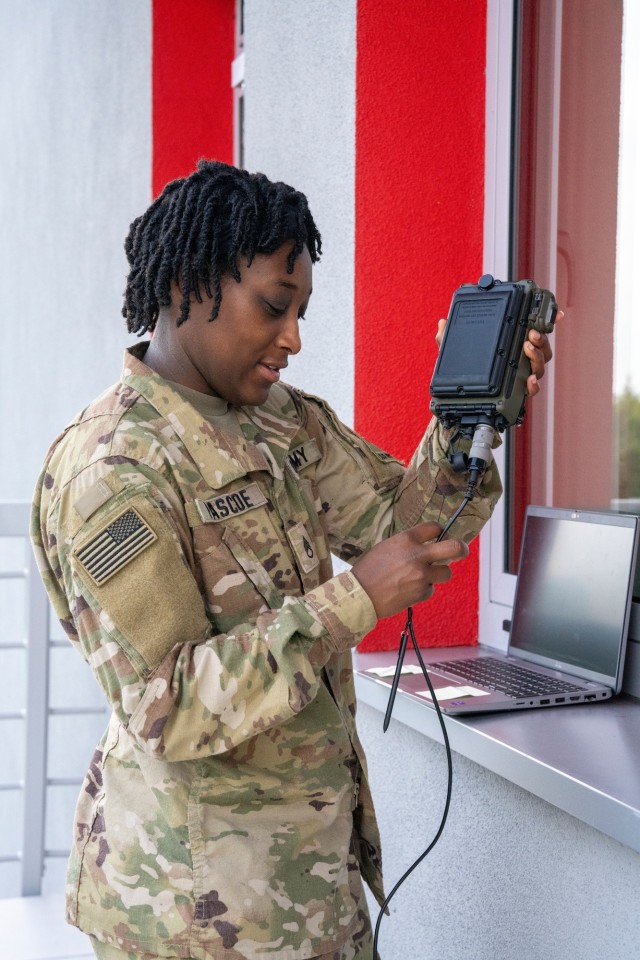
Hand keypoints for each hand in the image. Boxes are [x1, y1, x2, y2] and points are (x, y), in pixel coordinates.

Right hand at [351, 521, 468, 619]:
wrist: (359, 594)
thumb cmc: (368, 570)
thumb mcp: (386, 547)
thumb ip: (407, 545)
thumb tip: (425, 546)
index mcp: (406, 539)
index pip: (434, 527)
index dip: (440, 531)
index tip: (441, 535)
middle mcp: (417, 555)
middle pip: (453, 548)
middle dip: (461, 548)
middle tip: (461, 550)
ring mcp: (422, 575)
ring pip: (446, 572)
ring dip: (438, 574)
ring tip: (424, 577)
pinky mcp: (421, 592)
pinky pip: (430, 589)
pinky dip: (423, 590)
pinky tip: (408, 590)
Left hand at [435, 311, 561, 396]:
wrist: (461, 405)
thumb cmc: (463, 376)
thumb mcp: (453, 353)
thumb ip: (448, 338)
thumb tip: (442, 322)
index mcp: (511, 346)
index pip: (533, 331)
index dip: (548, 322)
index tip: (557, 314)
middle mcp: (520, 360)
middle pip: (542, 348)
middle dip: (541, 339)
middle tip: (532, 334)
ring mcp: (521, 376)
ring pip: (540, 365)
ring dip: (538, 356)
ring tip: (527, 348)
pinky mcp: (519, 393)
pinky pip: (532, 389)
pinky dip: (533, 385)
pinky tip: (529, 379)